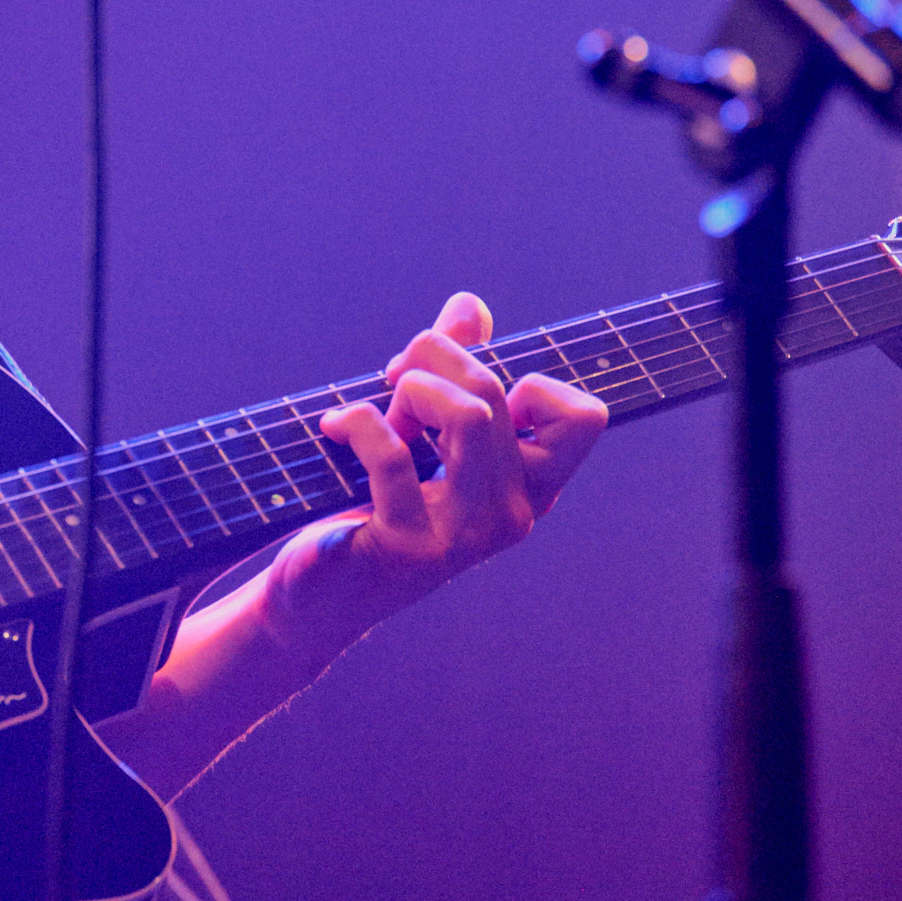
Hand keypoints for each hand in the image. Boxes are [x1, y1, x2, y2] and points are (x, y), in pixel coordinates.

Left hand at [266, 293, 605, 647]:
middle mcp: (511, 515)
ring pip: (467, 415)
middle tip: (391, 379)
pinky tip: (332, 428)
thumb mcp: (421, 430)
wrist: (318, 593)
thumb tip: (469, 307)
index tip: (465, 391)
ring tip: (376, 414)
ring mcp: (465, 537)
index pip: (583, 416)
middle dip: (431, 358)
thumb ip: (453, 367)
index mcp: (529, 488)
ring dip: (409, 391)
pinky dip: (356, 423)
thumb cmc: (373, 505)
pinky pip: (392, 452)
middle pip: (496, 391)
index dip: (524, 381)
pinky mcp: (409, 548)